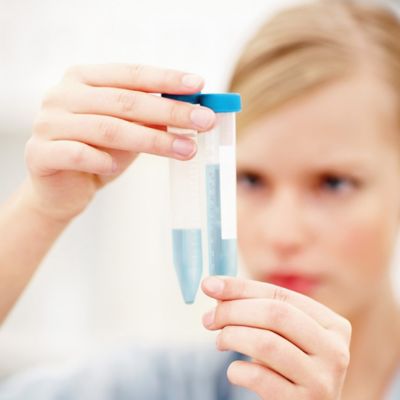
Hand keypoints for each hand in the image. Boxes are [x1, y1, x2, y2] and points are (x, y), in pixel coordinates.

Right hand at [24, 64, 215, 221]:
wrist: (62, 188)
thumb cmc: (99, 152)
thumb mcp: (128, 131)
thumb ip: (149, 117)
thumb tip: (192, 108)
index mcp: (84, 78)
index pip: (131, 74)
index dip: (166, 79)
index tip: (200, 84)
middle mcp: (63, 94)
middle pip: (126, 101)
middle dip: (171, 111)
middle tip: (204, 120)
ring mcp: (48, 122)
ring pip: (109, 129)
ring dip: (153, 140)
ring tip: (186, 149)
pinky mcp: (40, 153)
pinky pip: (77, 154)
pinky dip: (102, 161)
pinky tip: (115, 167)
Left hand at [202, 276, 350, 399]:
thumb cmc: (288, 367)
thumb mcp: (281, 335)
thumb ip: (255, 308)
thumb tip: (214, 287)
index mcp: (333, 324)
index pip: (280, 294)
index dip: (240, 287)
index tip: (209, 286)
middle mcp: (335, 350)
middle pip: (275, 314)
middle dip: (233, 311)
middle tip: (208, 318)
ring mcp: (323, 380)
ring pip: (266, 343)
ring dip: (232, 337)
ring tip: (220, 341)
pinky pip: (260, 377)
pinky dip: (238, 370)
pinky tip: (235, 370)